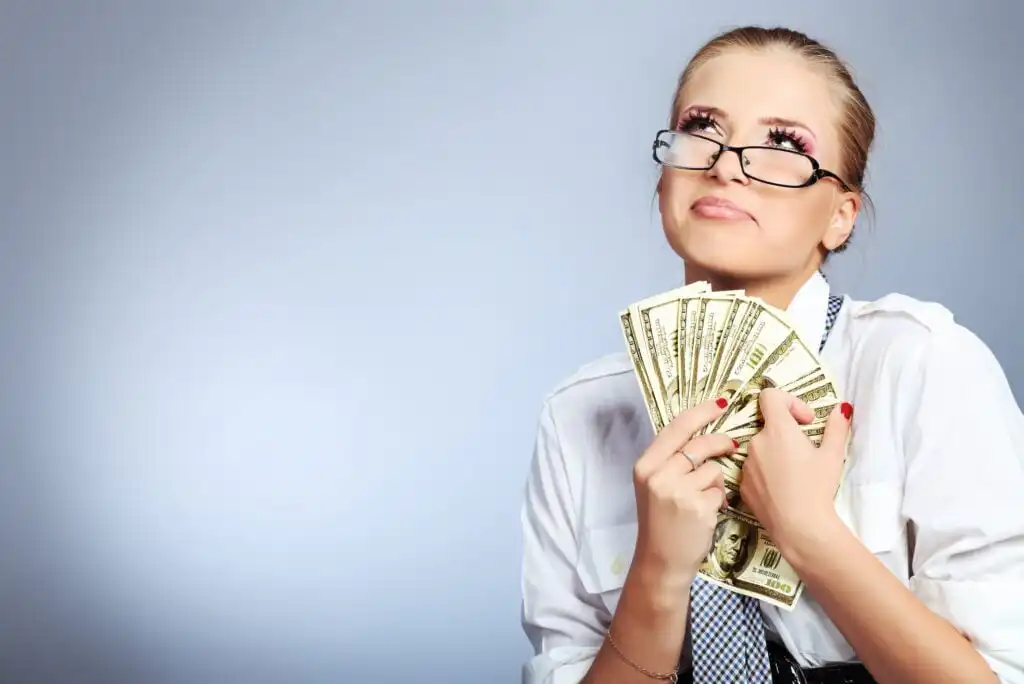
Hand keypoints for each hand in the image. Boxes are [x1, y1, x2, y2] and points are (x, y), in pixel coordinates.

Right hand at [632, 397, 738, 582]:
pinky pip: (719, 490)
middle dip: (720, 441)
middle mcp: (658, 475)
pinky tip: (708, 512)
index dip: (701, 412)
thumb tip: (700, 432)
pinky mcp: (697, 507)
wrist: (660, 561)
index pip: (676, 427)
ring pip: (713, 468)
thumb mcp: (654, 485)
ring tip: (706, 497)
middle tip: (731, 444)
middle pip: (699, 444)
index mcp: (645, 465)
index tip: (720, 402)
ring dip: (716, 480)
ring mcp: (677, 491)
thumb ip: (670, 461)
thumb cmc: (661, 522)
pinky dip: (719, 499)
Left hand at [740, 388, 852, 553]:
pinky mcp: (742, 484)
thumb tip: (842, 408)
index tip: (805, 421)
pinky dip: (766, 473)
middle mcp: (755, 442)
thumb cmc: (817, 488)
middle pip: (769, 426)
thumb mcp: (832, 455)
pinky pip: (753, 470)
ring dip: (776, 454)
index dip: (789, 402)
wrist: (798, 527)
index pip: (770, 396)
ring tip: (795, 475)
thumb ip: (837, 427)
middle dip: (787, 434)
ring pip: (761, 449)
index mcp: (777, 430)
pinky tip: (783, 489)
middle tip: (806, 452)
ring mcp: (745, 464)